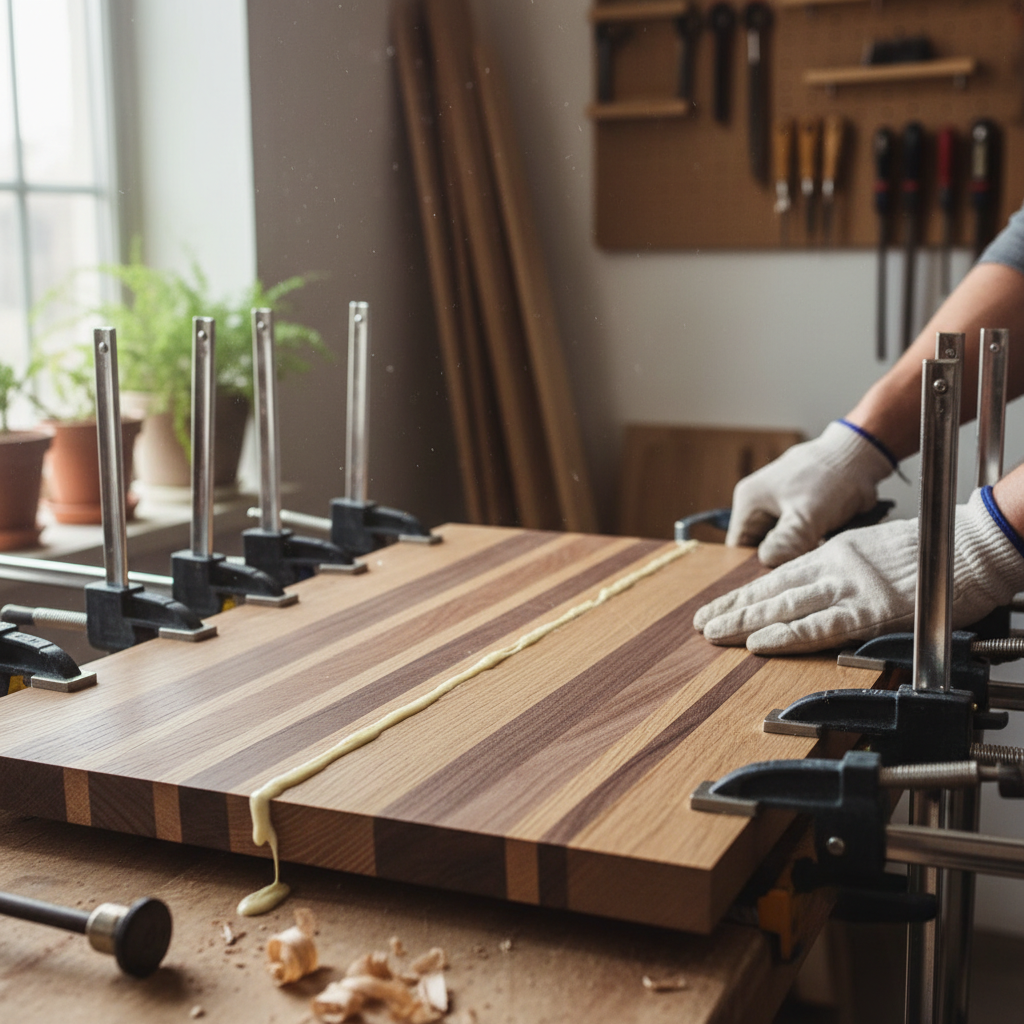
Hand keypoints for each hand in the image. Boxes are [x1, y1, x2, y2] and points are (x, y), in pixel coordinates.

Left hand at [696, 489, 1023, 654]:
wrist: (974, 541)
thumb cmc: (934, 548)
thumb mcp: (875, 550)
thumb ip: (846, 570)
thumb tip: (823, 591)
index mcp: (835, 554)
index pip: (777, 577)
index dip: (744, 594)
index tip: (718, 606)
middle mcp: (835, 567)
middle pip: (772, 591)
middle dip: (733, 609)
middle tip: (701, 624)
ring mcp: (852, 587)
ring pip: (786, 607)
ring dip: (746, 622)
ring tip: (714, 634)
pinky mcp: (874, 610)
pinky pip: (822, 625)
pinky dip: (788, 635)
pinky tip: (760, 642)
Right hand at [725, 421, 893, 566]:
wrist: (861, 457)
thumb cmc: (830, 478)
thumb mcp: (806, 513)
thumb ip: (786, 542)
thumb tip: (769, 564)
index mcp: (749, 503)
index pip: (738, 549)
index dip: (752, 567)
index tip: (774, 581)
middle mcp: (760, 508)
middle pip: (760, 550)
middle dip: (778, 562)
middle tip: (797, 574)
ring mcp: (781, 511)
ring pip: (782, 547)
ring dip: (797, 556)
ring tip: (812, 563)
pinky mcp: (801, 516)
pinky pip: (798, 541)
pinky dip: (810, 548)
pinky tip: (822, 553)